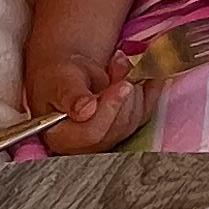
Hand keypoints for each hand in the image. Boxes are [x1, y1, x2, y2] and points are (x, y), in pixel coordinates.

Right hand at [22, 46, 144, 154]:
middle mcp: (86, 145)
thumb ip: (71, 95)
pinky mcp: (126, 129)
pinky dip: (148, 89)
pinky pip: (145, 112)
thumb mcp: (61, 80)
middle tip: (117, 63)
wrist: (70, 76)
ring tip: (117, 63)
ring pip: (133, 119)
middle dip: (123, 92)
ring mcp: (108, 139)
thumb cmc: (60, 79)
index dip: (110, 109)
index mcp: (62, 137)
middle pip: (116, 126)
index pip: (92, 133)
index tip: (122, 85)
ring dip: (132, 86)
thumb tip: (84, 111)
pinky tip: (143, 72)